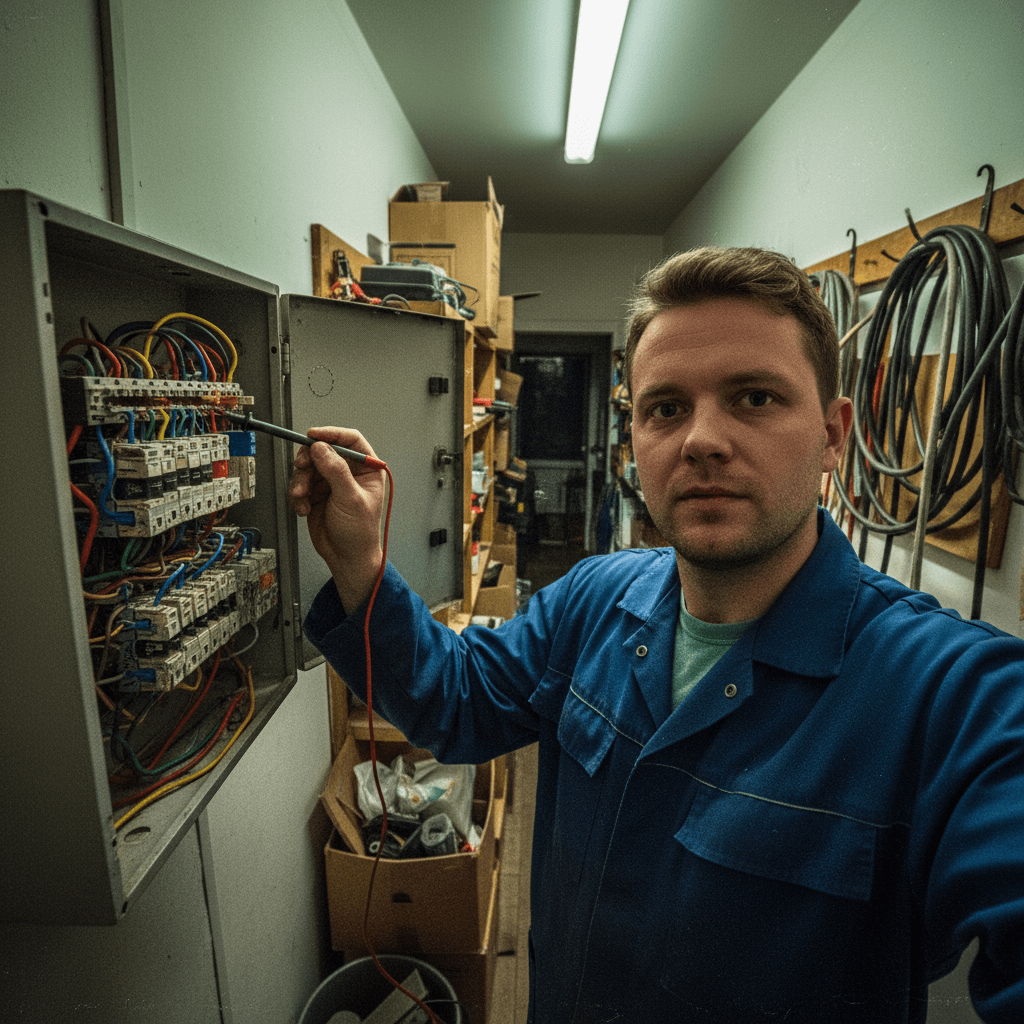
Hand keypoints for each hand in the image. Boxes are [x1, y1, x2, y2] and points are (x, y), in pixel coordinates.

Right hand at [287, 426, 385, 612]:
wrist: (346, 558)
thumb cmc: (359, 533)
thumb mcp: (350, 499)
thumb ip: (336, 471)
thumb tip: (321, 448)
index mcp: (367, 470)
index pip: (351, 441)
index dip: (332, 434)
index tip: (313, 435)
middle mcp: (349, 473)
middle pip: (324, 451)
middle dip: (309, 460)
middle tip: (301, 466)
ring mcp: (331, 483)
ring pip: (308, 468)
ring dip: (301, 481)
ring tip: (302, 496)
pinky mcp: (316, 494)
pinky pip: (300, 484)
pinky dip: (298, 495)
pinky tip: (304, 508)